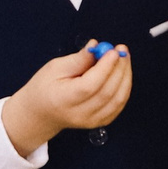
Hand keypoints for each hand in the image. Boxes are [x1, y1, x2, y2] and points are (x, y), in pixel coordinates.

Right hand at [1, 42, 131, 157]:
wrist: (42, 112)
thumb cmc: (45, 88)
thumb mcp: (54, 68)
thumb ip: (78, 59)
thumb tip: (96, 47)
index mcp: (63, 100)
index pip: (89, 86)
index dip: (105, 68)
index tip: (113, 51)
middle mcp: (79, 114)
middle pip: (107, 92)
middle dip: (119, 68)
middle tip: (121, 50)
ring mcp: (91, 120)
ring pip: (118, 99)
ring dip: (125, 76)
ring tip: (123, 58)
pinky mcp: (101, 121)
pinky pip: (119, 104)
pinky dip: (125, 86)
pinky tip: (122, 72)